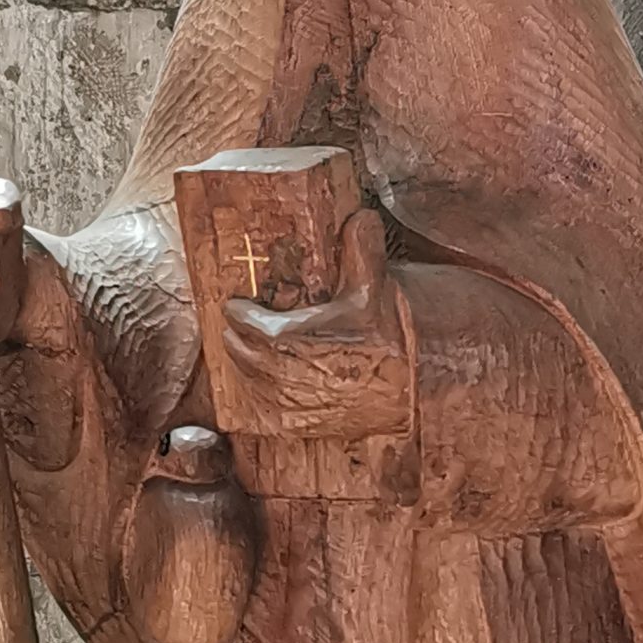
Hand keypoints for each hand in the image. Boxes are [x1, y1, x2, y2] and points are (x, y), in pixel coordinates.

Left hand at [220, 208, 411, 438]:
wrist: (407, 395)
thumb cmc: (388, 341)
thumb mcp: (375, 291)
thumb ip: (362, 252)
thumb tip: (361, 217)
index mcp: (290, 337)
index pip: (244, 323)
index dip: (238, 313)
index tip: (237, 305)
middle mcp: (280, 373)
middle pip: (239, 351)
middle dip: (236, 337)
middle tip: (239, 325)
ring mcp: (286, 403)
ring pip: (248, 379)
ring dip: (246, 364)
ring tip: (251, 350)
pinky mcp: (295, 426)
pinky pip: (263, 409)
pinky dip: (260, 395)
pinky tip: (270, 384)